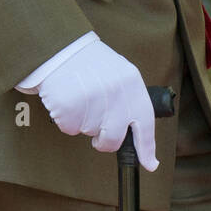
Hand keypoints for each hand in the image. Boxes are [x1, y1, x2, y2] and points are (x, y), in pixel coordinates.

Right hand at [31, 38, 158, 171]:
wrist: (60, 46)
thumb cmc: (90, 63)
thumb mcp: (119, 73)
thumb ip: (129, 100)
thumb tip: (134, 135)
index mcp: (131, 84)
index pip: (144, 123)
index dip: (147, 148)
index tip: (150, 164)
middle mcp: (115, 93)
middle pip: (113, 139)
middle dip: (104, 140)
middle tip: (96, 127)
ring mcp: (92, 100)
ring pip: (88, 132)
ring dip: (82, 121)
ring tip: (79, 96)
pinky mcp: (69, 106)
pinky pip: (69, 128)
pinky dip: (65, 118)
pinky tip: (66, 98)